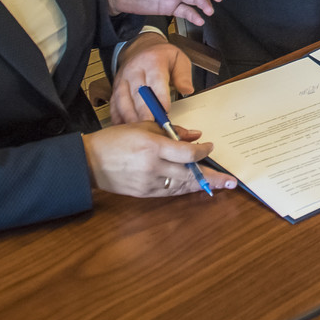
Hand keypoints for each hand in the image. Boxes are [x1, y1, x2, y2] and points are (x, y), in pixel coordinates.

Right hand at [83, 123, 236, 196]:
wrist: (88, 161)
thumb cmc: (115, 139)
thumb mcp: (144, 127)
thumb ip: (172, 132)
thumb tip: (195, 136)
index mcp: (153, 146)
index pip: (186, 153)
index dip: (202, 151)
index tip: (210, 147)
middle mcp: (153, 167)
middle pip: (190, 174)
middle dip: (213, 178)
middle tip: (231, 181)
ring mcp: (148, 182)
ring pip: (182, 186)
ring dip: (202, 185)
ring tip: (220, 185)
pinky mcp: (144, 193)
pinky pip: (170, 192)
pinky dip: (184, 189)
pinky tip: (196, 186)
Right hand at [110, 32, 193, 124]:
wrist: (140, 48)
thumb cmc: (161, 56)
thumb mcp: (179, 59)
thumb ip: (184, 75)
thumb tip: (187, 90)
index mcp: (152, 61)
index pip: (156, 79)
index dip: (160, 96)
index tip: (165, 110)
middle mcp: (134, 71)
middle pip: (138, 94)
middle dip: (146, 112)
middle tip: (155, 126)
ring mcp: (123, 81)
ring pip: (124, 102)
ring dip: (132, 118)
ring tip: (142, 131)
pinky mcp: (115, 90)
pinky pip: (114, 106)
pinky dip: (118, 119)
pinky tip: (125, 129)